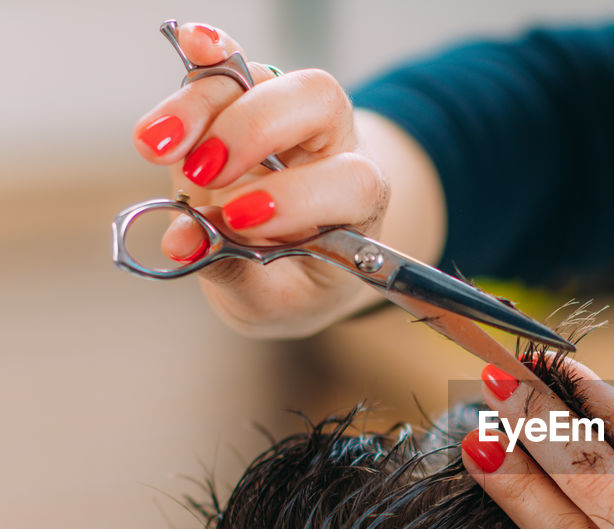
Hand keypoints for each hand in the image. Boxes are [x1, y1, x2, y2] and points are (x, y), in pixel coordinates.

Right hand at [131, 23, 443, 337]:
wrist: (301, 261)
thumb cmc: (297, 283)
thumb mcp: (276, 302)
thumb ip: (237, 274)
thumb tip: (183, 242)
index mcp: (361, 204)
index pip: (350, 183)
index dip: (298, 196)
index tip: (240, 220)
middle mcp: (335, 148)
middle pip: (314, 102)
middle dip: (251, 131)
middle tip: (202, 177)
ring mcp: (291, 116)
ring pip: (260, 78)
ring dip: (201, 105)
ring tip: (154, 149)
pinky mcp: (248, 97)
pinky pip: (231, 62)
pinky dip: (208, 52)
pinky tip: (189, 42)